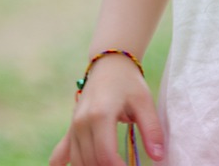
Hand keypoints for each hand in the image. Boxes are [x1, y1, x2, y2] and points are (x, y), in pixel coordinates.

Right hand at [49, 55, 164, 165]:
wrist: (109, 64)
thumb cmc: (128, 82)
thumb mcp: (144, 102)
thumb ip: (152, 129)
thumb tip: (158, 157)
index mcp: (100, 115)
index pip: (106, 155)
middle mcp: (81, 122)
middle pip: (91, 161)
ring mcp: (73, 126)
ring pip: (78, 162)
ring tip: (111, 165)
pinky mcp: (70, 129)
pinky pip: (60, 154)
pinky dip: (65, 165)